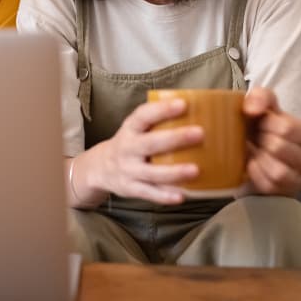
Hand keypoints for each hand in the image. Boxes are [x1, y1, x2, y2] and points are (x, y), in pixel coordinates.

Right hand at [80, 98, 203, 205]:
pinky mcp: (131, 188)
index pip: (143, 115)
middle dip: (175, 138)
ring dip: (174, 172)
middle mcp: (127, 148)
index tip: (183, 104)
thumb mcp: (136, 128)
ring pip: (152, 172)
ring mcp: (128, 170)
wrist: (100, 167)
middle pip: (150, 143)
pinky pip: (149, 193)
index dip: (162, 109)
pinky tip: (182, 195)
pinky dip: (165, 196)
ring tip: (195, 170)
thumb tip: (200, 112)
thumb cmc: (130, 143)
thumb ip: (158, 122)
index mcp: (130, 129)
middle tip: (199, 133)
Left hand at [241, 87, 300, 197]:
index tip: (259, 123)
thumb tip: (254, 109)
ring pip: (279, 172)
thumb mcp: (261, 104)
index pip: (287, 128)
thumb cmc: (259, 126)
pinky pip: (269, 187)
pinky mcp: (284, 194)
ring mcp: (298, 179)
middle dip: (260, 141)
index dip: (266, 124)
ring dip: (260, 160)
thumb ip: (261, 97)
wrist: (247, 149)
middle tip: (255, 138)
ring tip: (255, 152)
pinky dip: (256, 175)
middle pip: (280, 148)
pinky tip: (252, 165)